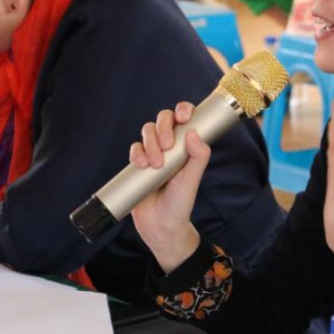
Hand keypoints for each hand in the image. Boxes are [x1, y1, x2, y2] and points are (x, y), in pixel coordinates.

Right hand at [128, 103, 208, 271]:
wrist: (161, 224)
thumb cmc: (181, 201)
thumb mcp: (192, 178)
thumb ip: (198, 156)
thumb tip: (193, 132)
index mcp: (186, 145)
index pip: (184, 118)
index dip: (183, 110)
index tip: (184, 116)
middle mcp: (169, 145)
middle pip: (163, 119)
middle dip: (163, 127)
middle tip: (167, 146)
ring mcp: (152, 153)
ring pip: (147, 131)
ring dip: (150, 142)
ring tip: (156, 164)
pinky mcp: (138, 163)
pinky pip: (134, 148)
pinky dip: (137, 153)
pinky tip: (142, 165)